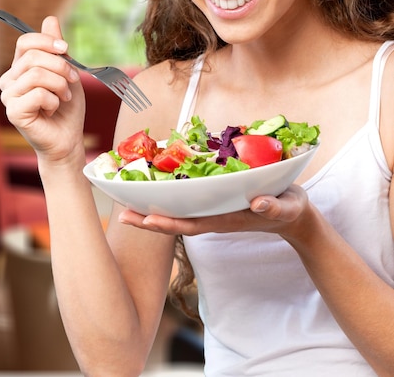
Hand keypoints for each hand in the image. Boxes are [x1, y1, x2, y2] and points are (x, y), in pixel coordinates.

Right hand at [0, 16, 85, 163]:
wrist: (68, 138)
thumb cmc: (67, 108)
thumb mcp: (67, 72)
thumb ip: (57, 49)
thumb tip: (50, 19)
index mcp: (20, 67)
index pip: (26, 42)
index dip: (48, 41)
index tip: (67, 50)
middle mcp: (9, 80)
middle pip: (34, 57)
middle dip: (61, 68)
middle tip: (72, 83)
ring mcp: (8, 96)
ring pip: (37, 74)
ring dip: (60, 86)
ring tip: (64, 98)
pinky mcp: (13, 112)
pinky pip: (37, 94)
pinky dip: (54, 101)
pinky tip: (53, 110)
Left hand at [118, 184, 309, 237]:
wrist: (293, 217)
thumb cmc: (290, 210)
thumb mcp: (288, 208)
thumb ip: (274, 207)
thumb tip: (257, 203)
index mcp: (227, 219)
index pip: (193, 224)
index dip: (169, 222)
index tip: (146, 218)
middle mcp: (215, 217)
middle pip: (177, 221)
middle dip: (149, 219)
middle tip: (120, 215)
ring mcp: (214, 211)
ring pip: (178, 213)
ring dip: (152, 209)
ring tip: (125, 205)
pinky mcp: (215, 203)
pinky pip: (188, 203)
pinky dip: (168, 198)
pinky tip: (153, 190)